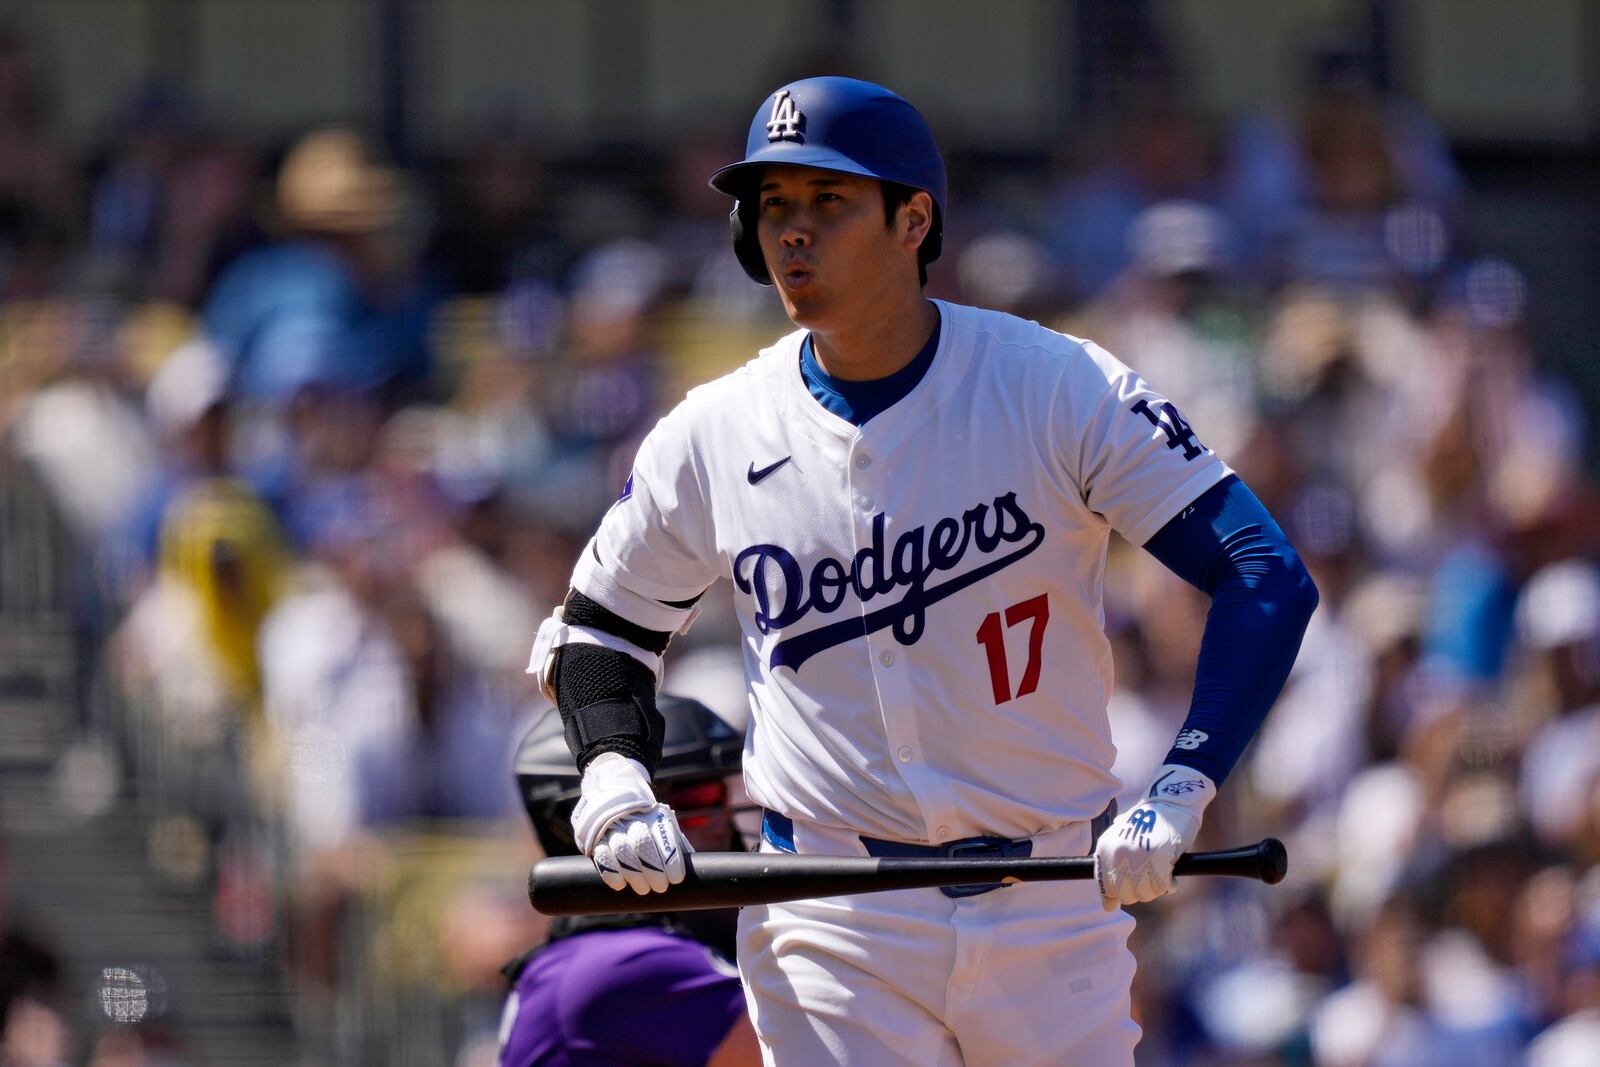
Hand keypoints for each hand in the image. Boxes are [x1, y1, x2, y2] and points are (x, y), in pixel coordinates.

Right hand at [571, 753, 689, 894]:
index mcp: (652, 814)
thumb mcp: (663, 824)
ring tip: (643, 889)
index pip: (663, 837)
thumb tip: (693, 867)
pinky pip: (602, 857)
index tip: (676, 878)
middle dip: (653, 870)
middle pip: (642, 844)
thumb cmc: (646, 819)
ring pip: (621, 852)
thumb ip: (675, 843)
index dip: (670, 860)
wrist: (613, 794)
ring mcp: (611, 827)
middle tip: (660, 887)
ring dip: (634, 875)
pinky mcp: (595, 837)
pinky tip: (621, 884)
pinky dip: (612, 873)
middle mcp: (631, 819)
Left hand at [1094, 764, 1214, 909]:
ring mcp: (1138, 856)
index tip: (1122, 898)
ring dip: (1156, 888)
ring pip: (1145, 893)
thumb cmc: (1148, 822)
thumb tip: (1107, 907)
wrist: (1171, 800)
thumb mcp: (1123, 840)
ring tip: (1162, 872)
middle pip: (1127, 895)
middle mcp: (1118, 854)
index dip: (1116, 896)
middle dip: (1140, 892)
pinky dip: (1170, 885)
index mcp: (1105, 848)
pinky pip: (1163, 886)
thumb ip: (1113, 870)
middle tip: (1152, 878)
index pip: (1106, 886)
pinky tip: (1172, 873)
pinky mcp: (1159, 857)